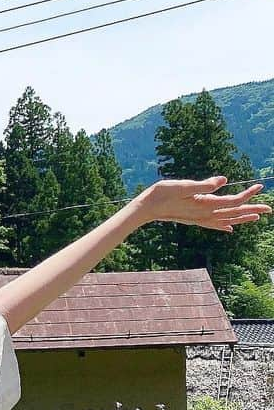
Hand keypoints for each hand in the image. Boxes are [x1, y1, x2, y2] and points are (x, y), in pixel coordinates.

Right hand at [137, 176, 270, 231]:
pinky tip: (230, 228)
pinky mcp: (194, 219)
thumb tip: (224, 181)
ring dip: (242, 218)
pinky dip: (225, 225)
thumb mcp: (183, 185)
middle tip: (269, 208)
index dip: (248, 194)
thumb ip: (204, 184)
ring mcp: (199, 219)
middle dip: (252, 209)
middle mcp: (205, 214)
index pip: (233, 201)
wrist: (146, 208)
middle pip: (234, 212)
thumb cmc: (162, 194)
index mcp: (205, 205)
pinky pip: (214, 225)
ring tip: (256, 218)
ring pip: (226, 220)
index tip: (260, 186)